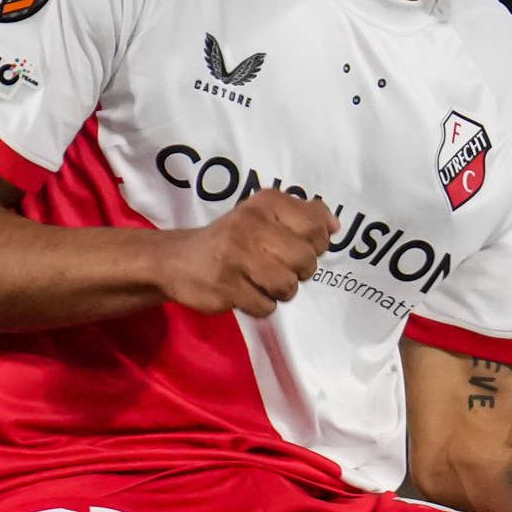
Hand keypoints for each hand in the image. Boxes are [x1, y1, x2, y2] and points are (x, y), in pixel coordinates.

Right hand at [157, 189, 334, 316]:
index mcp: (265, 204)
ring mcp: (235, 257)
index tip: (298, 245)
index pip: (316, 228)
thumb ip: (305, 215)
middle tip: (279, 267)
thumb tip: (335, 226)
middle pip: (306, 261)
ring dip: (281, 291)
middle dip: (300, 271)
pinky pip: (266, 306)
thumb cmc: (234, 238)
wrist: (176, 260)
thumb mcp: (266, 214)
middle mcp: (250, 225)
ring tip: (262, 280)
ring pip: (288, 286)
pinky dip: (260, 305)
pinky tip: (244, 292)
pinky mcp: (224, 287)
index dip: (316, 244)